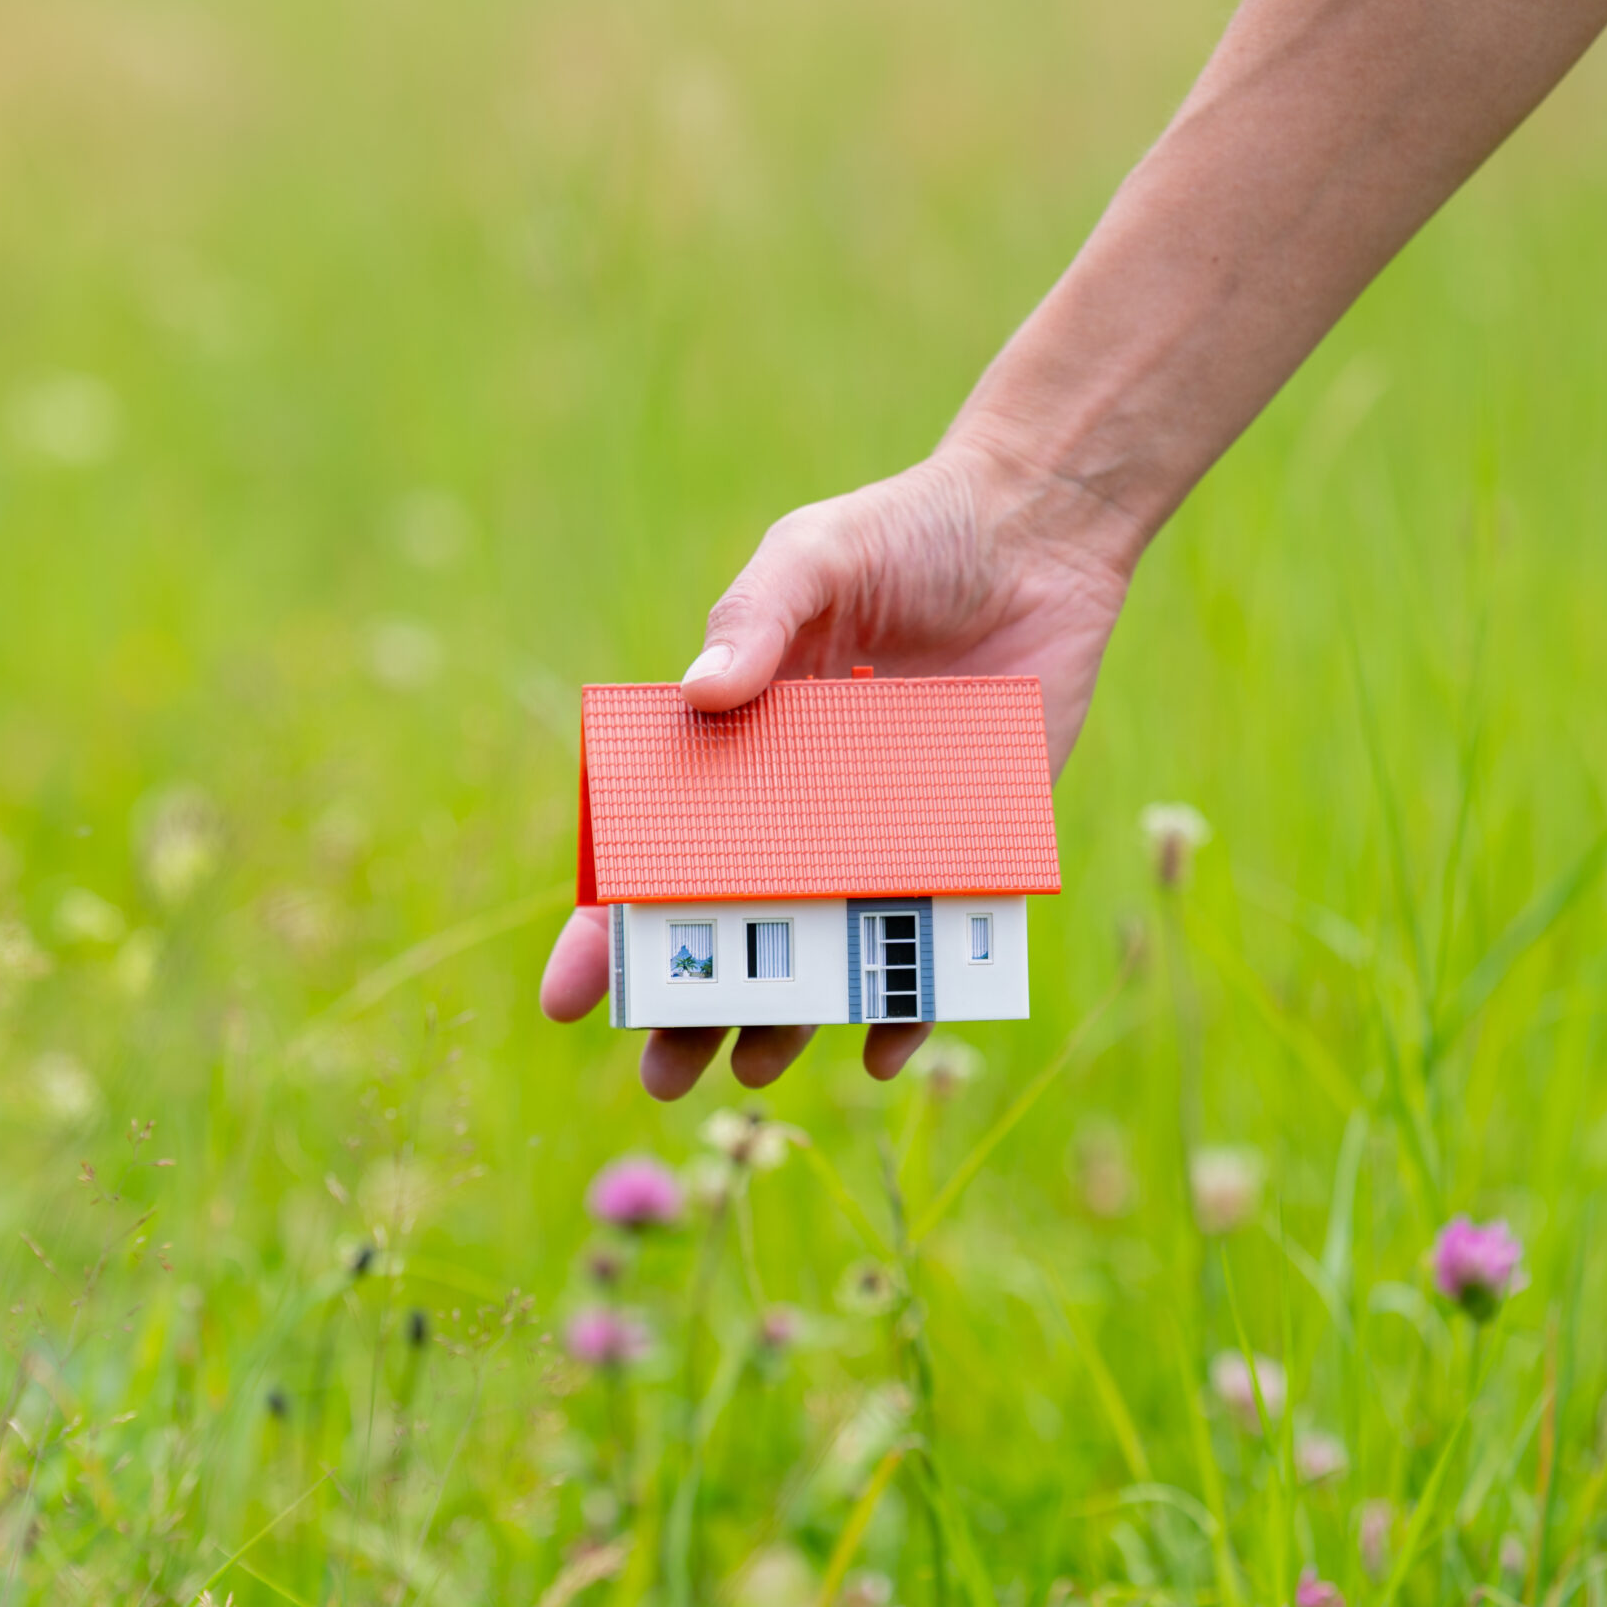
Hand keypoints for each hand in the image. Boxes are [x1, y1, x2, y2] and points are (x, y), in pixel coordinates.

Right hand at [539, 439, 1140, 1098]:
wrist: (1036, 530)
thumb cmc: (905, 533)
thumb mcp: (812, 557)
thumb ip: (755, 620)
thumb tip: (700, 695)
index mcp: (740, 748)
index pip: (654, 855)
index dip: (607, 929)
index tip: (570, 998)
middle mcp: (802, 807)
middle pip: (733, 929)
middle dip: (694, 1006)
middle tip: (665, 1077)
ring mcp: (884, 833)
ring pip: (824, 952)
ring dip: (790, 1017)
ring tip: (759, 1069)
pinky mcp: (970, 842)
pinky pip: (933, 941)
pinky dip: (909, 998)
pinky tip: (884, 1046)